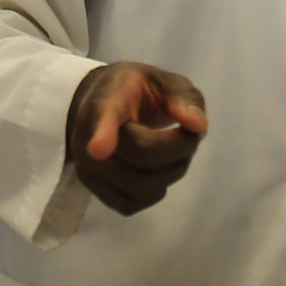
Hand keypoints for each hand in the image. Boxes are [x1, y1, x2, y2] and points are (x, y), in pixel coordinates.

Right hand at [66, 60, 208, 213]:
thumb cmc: (139, 91)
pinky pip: (130, 205)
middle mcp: (86, 137)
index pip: (102, 118)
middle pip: (143, 155)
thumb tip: (199, 126)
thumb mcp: (165, 81)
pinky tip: (158, 170)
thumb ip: (184, 98)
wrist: (105, 102)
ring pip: (140, 186)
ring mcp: (87, 168)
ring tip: (176, 151)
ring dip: (172, 172)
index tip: (98, 150)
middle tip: (189, 133)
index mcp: (107, 101)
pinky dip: (155, 191)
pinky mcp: (95, 191)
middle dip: (180, 148)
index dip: (102, 135)